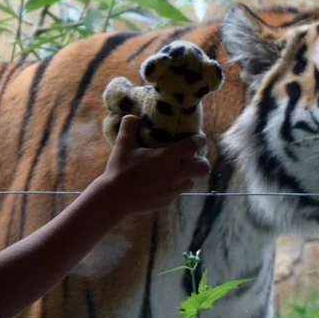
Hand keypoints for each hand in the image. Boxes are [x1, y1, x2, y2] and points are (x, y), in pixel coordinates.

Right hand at [93, 114, 210, 214]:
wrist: (115, 199)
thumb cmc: (120, 169)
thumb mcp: (123, 145)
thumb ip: (129, 127)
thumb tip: (133, 116)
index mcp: (168, 157)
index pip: (194, 144)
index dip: (199, 139)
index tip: (197, 137)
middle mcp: (175, 173)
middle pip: (203, 167)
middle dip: (200, 161)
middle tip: (189, 158)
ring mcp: (173, 190)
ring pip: (191, 181)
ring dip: (186, 175)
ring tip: (173, 171)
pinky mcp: (167, 202)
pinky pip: (176, 193)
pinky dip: (172, 187)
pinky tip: (158, 184)